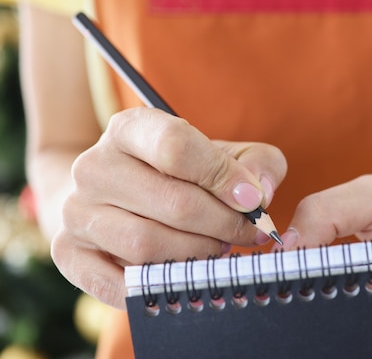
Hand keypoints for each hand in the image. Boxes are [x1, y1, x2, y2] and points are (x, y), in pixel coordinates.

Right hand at [51, 108, 286, 308]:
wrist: (113, 197)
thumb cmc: (184, 175)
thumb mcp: (226, 155)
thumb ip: (257, 162)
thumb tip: (260, 192)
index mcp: (131, 128)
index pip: (177, 146)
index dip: (223, 177)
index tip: (254, 201)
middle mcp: (94, 165)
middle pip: (173, 202)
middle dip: (224, 224)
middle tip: (246, 234)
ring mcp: (76, 210)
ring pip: (148, 245)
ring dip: (198, 254)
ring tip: (217, 248)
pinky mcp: (68, 252)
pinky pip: (119, 284)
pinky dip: (160, 285)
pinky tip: (184, 274)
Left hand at [278, 175, 371, 358]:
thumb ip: (324, 213)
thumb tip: (285, 251)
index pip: (369, 282)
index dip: (324, 276)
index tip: (291, 270)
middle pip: (362, 314)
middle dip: (328, 296)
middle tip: (307, 277)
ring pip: (362, 331)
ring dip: (341, 308)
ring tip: (343, 279)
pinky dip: (356, 319)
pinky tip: (359, 295)